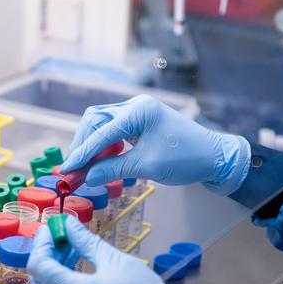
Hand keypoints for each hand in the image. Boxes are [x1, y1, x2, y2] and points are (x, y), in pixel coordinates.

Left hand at [28, 216, 206, 283]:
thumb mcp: (118, 263)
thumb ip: (87, 243)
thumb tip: (69, 226)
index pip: (39, 265)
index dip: (42, 243)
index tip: (53, 227)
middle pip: (41, 280)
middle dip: (49, 256)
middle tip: (65, 238)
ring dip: (56, 272)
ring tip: (74, 254)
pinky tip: (81, 276)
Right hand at [60, 94, 250, 194]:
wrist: (215, 157)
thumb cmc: (186, 159)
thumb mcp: (147, 166)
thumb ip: (113, 170)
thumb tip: (86, 178)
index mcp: (139, 111)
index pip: (100, 132)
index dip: (81, 153)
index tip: (67, 170)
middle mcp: (135, 106)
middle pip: (95, 121)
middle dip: (82, 145)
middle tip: (73, 170)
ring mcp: (138, 112)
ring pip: (102, 125)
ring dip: (92, 146)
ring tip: (84, 169)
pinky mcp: (141, 123)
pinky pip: (114, 131)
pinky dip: (105, 147)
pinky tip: (102, 163)